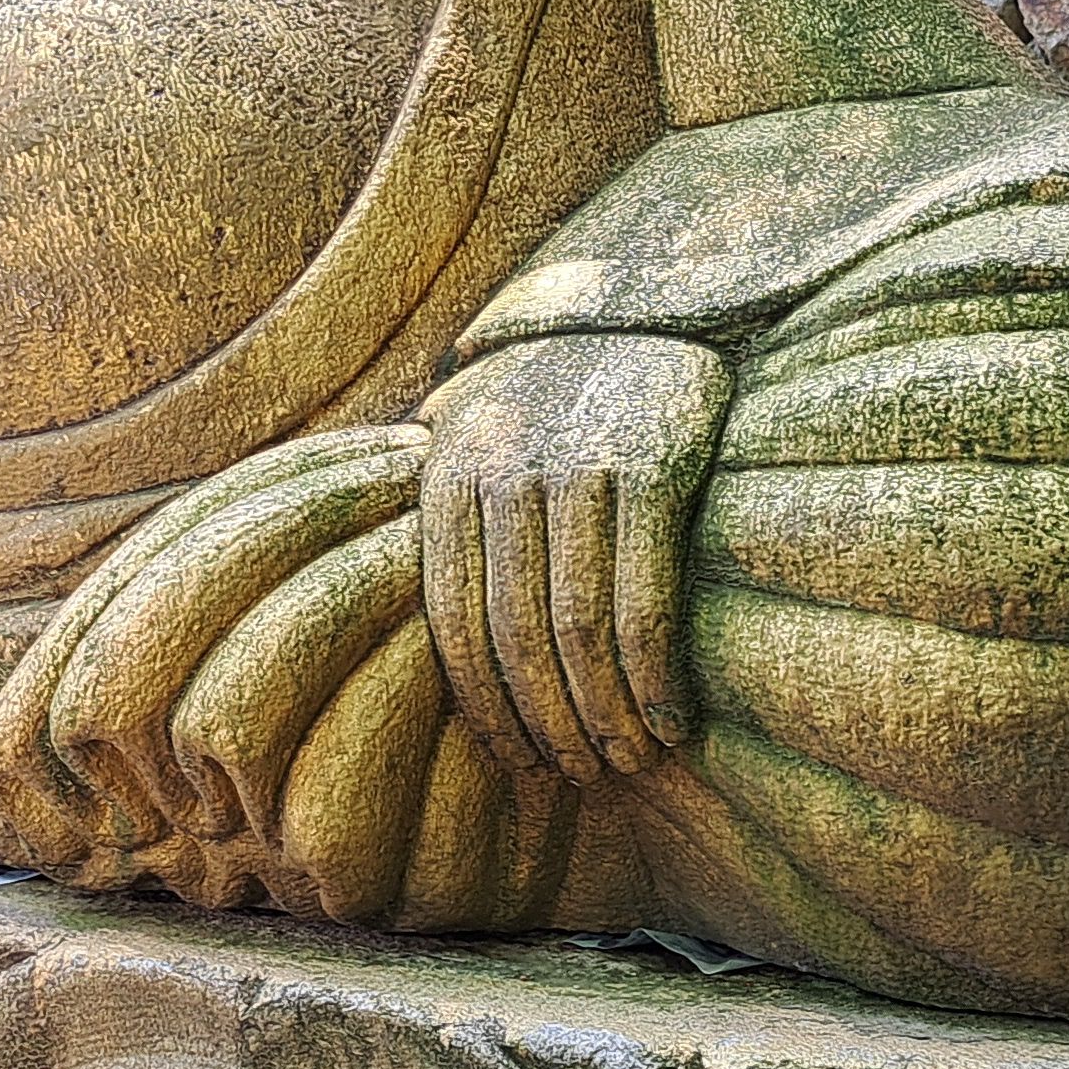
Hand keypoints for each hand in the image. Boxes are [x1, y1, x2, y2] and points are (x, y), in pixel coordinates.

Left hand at [416, 333, 727, 781]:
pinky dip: (655, 674)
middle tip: (579, 776)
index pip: (451, 621)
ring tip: (627, 760)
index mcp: (448, 473)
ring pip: (579, 628)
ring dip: (605, 716)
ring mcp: (580, 462)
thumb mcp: (480, 432)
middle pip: (515, 636)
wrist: (649, 293)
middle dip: (547, 724)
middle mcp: (504, 466)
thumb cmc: (557, 393)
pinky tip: (673, 719)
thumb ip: (446, 513)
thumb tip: (395, 620)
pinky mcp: (656, 459)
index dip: (482, 706)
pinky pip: (647, 595)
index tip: (516, 762)